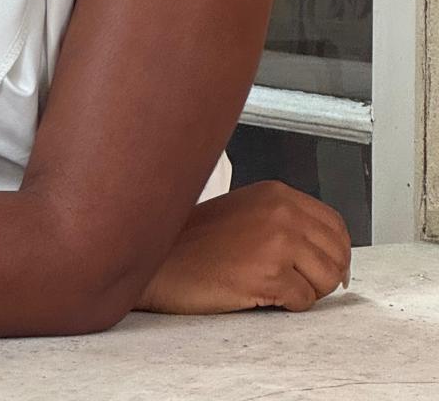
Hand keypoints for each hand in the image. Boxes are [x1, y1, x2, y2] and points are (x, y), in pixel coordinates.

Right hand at [135, 180, 351, 313]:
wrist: (161, 260)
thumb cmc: (194, 240)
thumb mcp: (245, 212)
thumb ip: (284, 220)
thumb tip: (328, 250)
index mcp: (276, 193)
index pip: (335, 224)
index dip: (336, 252)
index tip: (326, 268)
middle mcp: (281, 211)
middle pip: (338, 253)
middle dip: (323, 275)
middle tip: (298, 283)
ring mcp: (276, 241)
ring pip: (328, 279)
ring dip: (307, 291)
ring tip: (275, 286)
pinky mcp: (268, 273)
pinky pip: (304, 302)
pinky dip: (287, 305)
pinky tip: (259, 293)